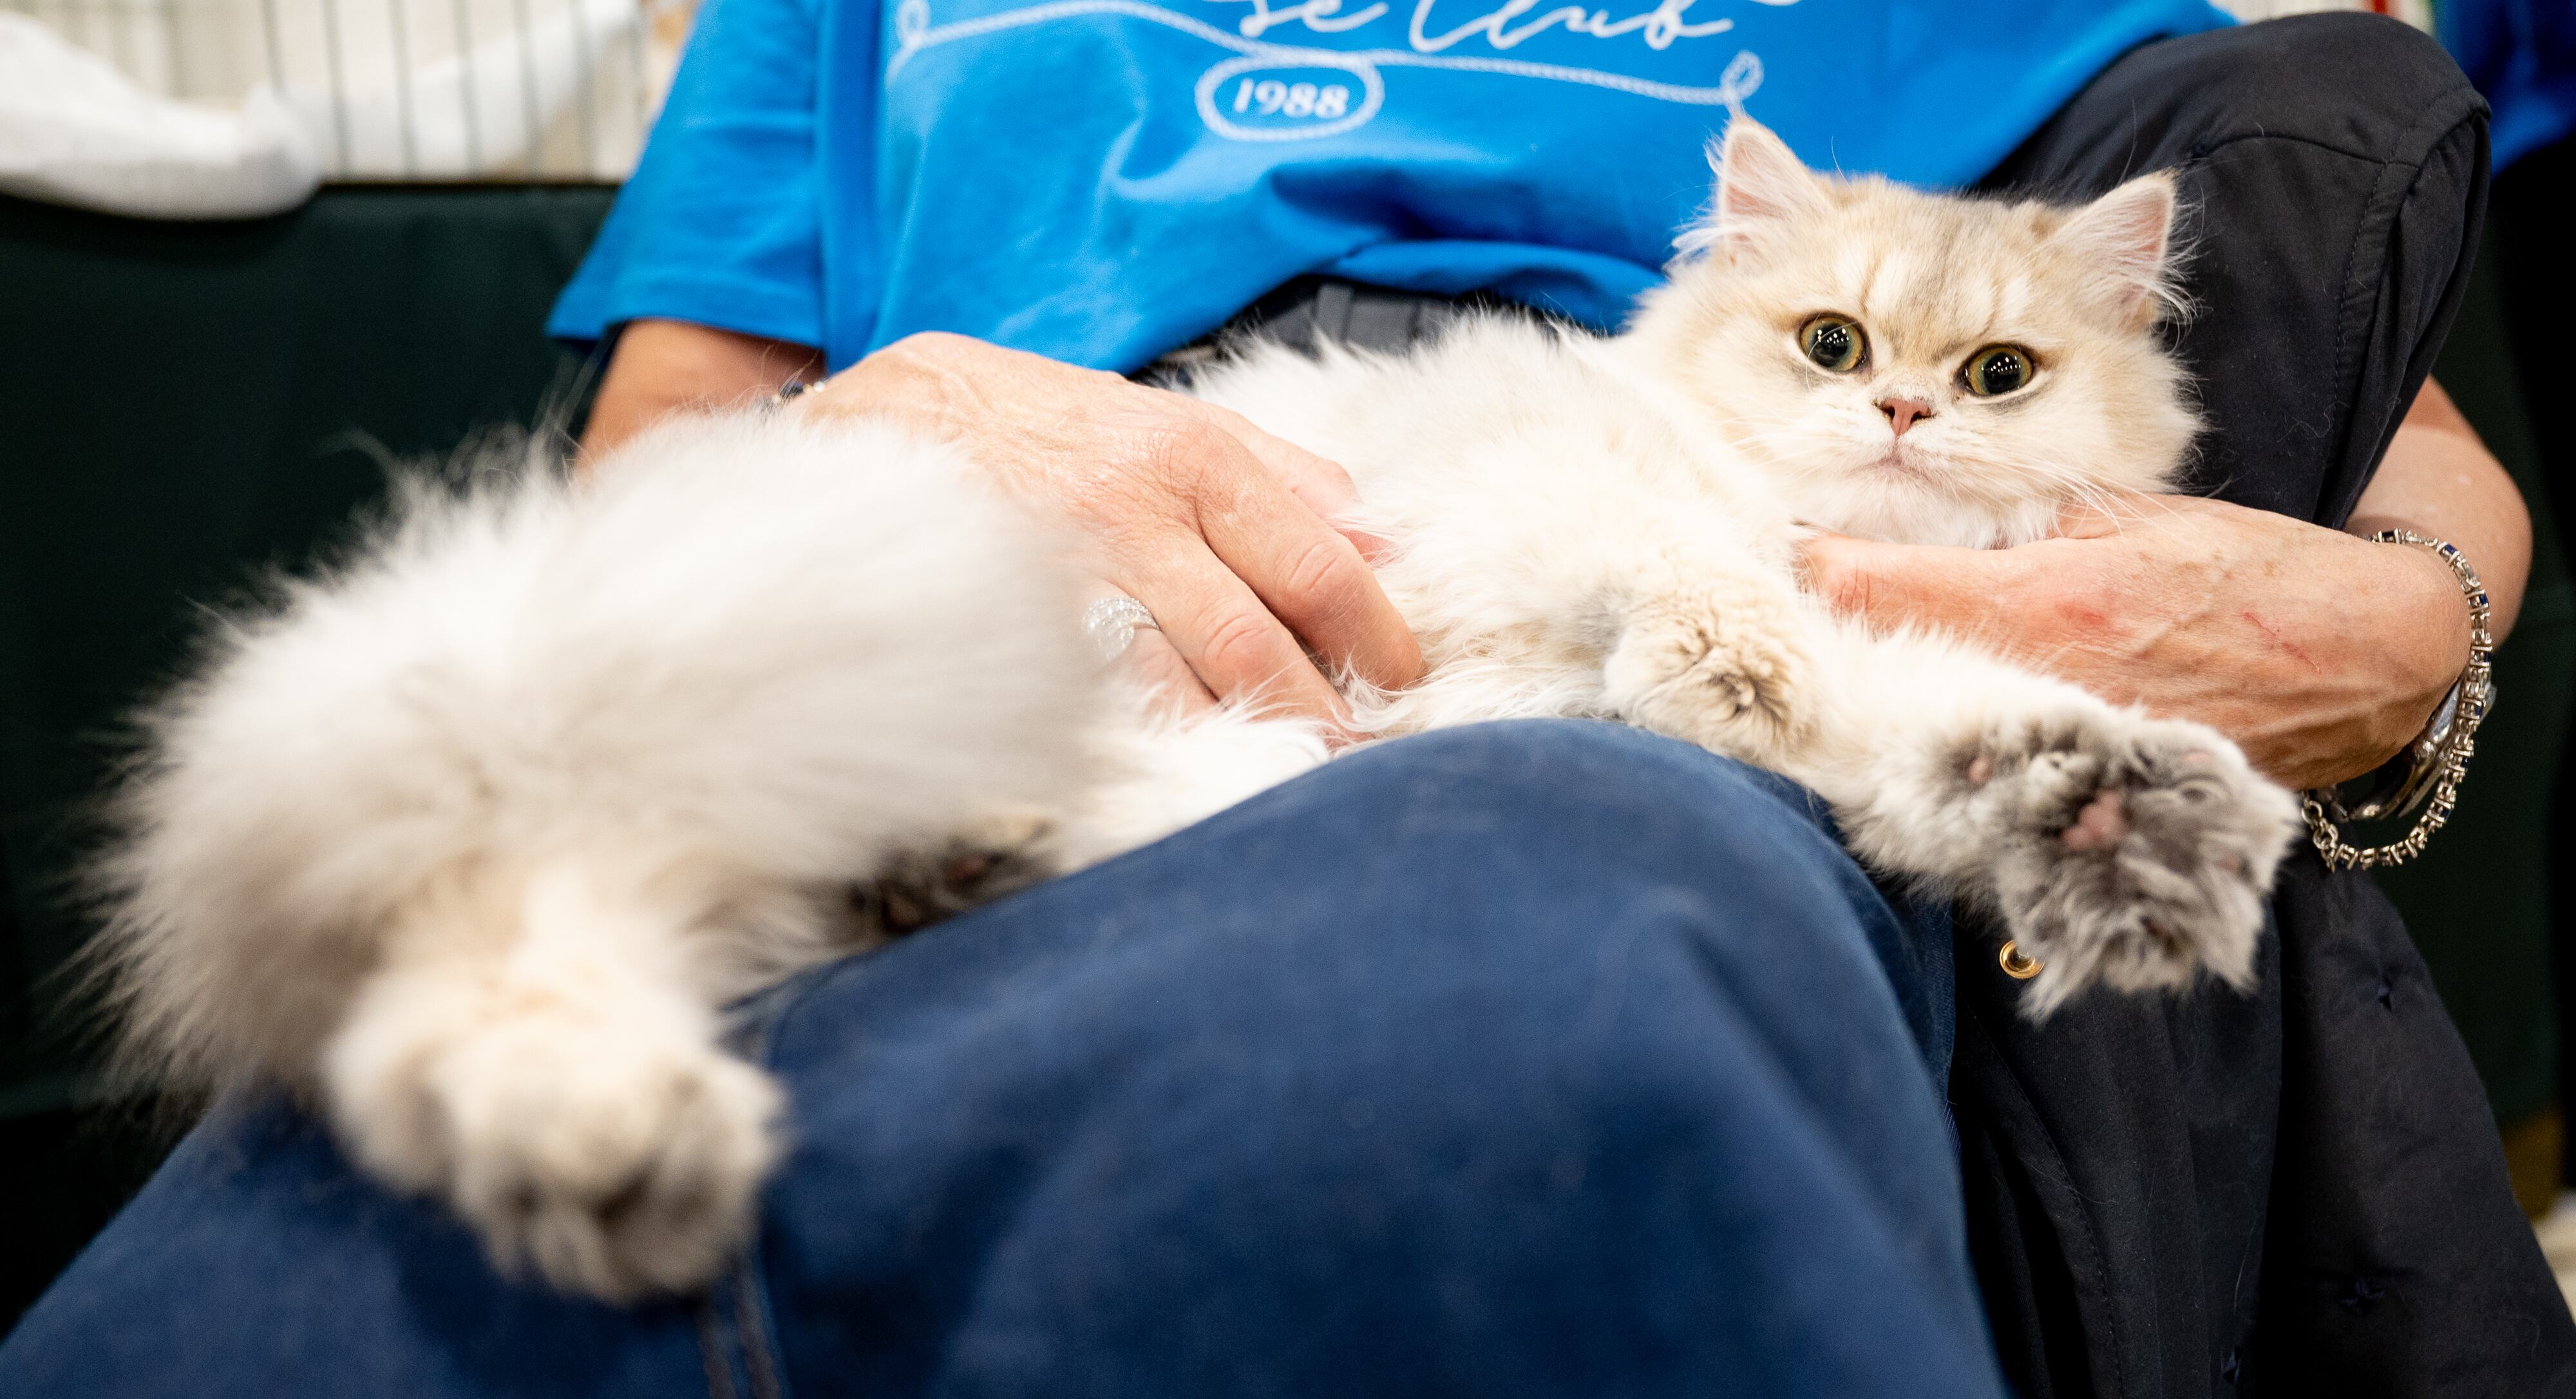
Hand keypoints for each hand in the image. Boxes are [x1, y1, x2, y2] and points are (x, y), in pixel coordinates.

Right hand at [795, 332, 1423, 723]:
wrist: (884, 418)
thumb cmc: (1043, 423)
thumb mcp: (1167, 416)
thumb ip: (1282, 476)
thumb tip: (1382, 540)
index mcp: (1195, 459)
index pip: (1319, 567)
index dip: (1377, 638)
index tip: (1406, 683)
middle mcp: (1139, 516)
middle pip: (1262, 645)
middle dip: (1324, 716)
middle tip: (1362, 761)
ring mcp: (1070, 578)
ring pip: (1186, 685)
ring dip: (1248, 742)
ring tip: (1295, 780)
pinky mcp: (1012, 626)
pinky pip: (1100, 701)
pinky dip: (1156, 742)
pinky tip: (1191, 769)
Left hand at [1800, 494, 2470, 789]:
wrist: (2364, 659)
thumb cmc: (2243, 570)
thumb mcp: (2128, 515)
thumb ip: (2019, 518)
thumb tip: (1913, 506)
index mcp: (2046, 599)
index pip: (1873, 586)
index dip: (1807, 568)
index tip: (1763, 552)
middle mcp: (2042, 684)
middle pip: (1882, 671)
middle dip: (1824, 643)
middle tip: (1758, 618)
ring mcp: (2062, 751)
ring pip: (1925, 732)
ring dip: (1874, 703)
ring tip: (1819, 678)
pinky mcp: (2088, 796)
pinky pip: (1989, 777)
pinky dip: (1943, 755)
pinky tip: (1908, 740)